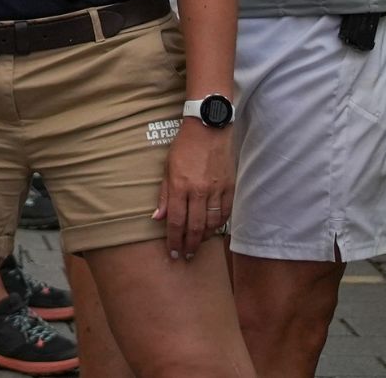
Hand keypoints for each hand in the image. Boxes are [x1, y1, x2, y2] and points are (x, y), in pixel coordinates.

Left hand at [152, 120, 234, 260]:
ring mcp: (216, 190)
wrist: (208, 128)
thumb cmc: (183, 147)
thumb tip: (156, 217)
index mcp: (179, 185)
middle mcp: (198, 191)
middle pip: (194, 226)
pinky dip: (219, 225)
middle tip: (186, 256)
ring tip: (197, 245)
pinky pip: (225, 213)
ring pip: (211, 223)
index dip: (173, 239)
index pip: (175, 221)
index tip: (173, 252)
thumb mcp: (167, 168)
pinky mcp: (229, 187)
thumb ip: (164, 194)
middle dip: (189, 244)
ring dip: (204, 238)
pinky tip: (213, 230)